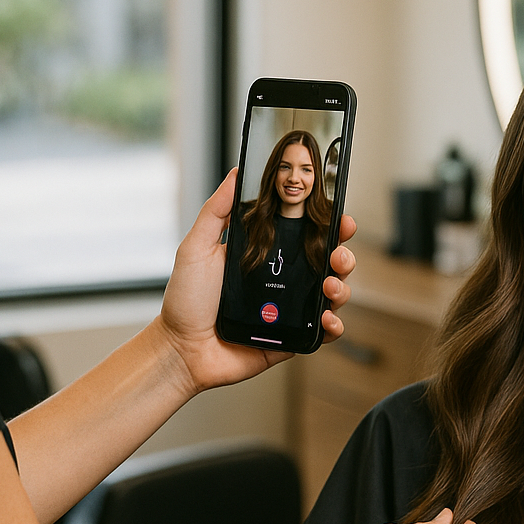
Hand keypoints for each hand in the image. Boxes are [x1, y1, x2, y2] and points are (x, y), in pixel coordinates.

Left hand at [153, 170, 357, 393]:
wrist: (181, 349)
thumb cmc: (185, 301)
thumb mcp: (197, 247)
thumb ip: (216, 210)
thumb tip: (234, 174)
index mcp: (264, 255)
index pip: (304, 234)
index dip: (327, 224)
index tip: (339, 216)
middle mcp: (281, 281)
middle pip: (327, 262)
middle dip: (343, 255)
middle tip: (339, 255)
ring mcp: (288, 310)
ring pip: (331, 294)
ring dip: (341, 287)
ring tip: (330, 286)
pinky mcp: (291, 337)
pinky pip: (323, 331)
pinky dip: (334, 325)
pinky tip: (327, 318)